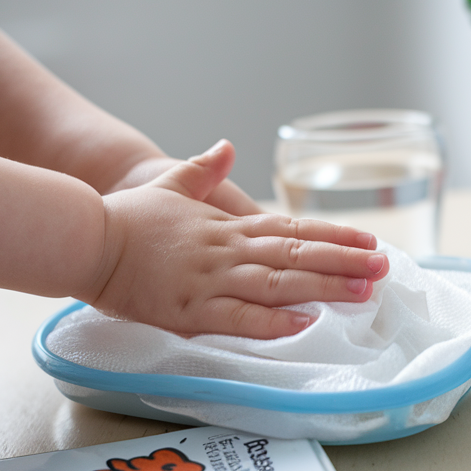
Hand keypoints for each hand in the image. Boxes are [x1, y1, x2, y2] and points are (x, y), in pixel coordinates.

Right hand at [79, 140, 387, 338]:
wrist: (86, 237)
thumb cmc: (127, 217)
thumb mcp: (170, 184)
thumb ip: (203, 170)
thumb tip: (226, 147)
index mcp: (226, 226)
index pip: (292, 230)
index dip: (333, 236)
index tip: (368, 241)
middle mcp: (226, 251)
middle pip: (296, 255)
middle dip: (344, 262)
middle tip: (384, 268)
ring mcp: (210, 281)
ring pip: (278, 284)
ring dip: (324, 288)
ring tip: (362, 293)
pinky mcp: (189, 310)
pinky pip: (238, 317)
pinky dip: (273, 321)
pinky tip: (304, 323)